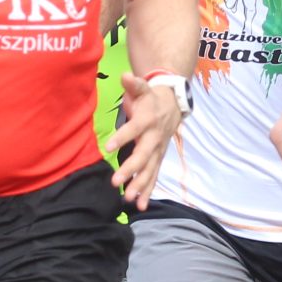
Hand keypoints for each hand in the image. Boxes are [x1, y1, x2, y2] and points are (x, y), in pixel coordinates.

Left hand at [106, 73, 182, 208]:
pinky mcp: (158, 159)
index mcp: (147, 121)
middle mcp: (154, 139)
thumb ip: (133, 84)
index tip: (107, 147)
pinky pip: (153, 177)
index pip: (133, 130)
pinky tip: (140, 206)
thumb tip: (124, 75)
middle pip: (142, 156)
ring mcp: (157, 151)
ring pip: (150, 170)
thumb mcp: (143, 88)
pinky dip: (148, 192)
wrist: (173, 106)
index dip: (121, 138)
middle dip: (130, 170)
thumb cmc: (151, 97)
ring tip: (128, 199)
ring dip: (139, 185)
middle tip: (115, 182)